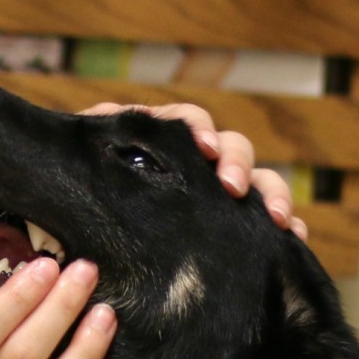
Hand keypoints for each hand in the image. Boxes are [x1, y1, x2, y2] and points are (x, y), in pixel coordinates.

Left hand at [84, 100, 308, 239]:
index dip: (200, 129)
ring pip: (256, 182)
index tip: (205, 147)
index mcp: (156, 139)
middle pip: (231, 147)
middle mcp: (192, 162)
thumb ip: (86, 145)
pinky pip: (261, 223)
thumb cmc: (65, 201)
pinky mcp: (227, 226)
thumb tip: (99, 119)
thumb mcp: (72, 172)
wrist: (65, 239)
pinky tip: (293, 239)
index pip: (187, 121)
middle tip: (232, 187)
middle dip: (238, 163)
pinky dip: (282, 227)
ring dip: (270, 194)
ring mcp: (213, 194)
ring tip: (277, 220)